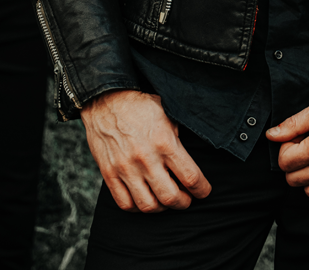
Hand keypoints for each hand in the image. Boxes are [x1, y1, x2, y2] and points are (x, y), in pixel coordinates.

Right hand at [80, 90, 209, 212]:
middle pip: (170, 197)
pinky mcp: (109, 173)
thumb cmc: (140, 106)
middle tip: (186, 199)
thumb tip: (191, 159)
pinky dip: (138, 207)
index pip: (190, 177)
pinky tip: (145, 199)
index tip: (203, 191)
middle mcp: (145, 159)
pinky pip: (125, 203)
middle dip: (184, 203)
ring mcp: (125, 168)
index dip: (202, 190)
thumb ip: (179, 139)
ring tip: (165, 200)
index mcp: (164, 142)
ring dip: (162, 208)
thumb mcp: (168, 114)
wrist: (105, 100)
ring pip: (148, 206)